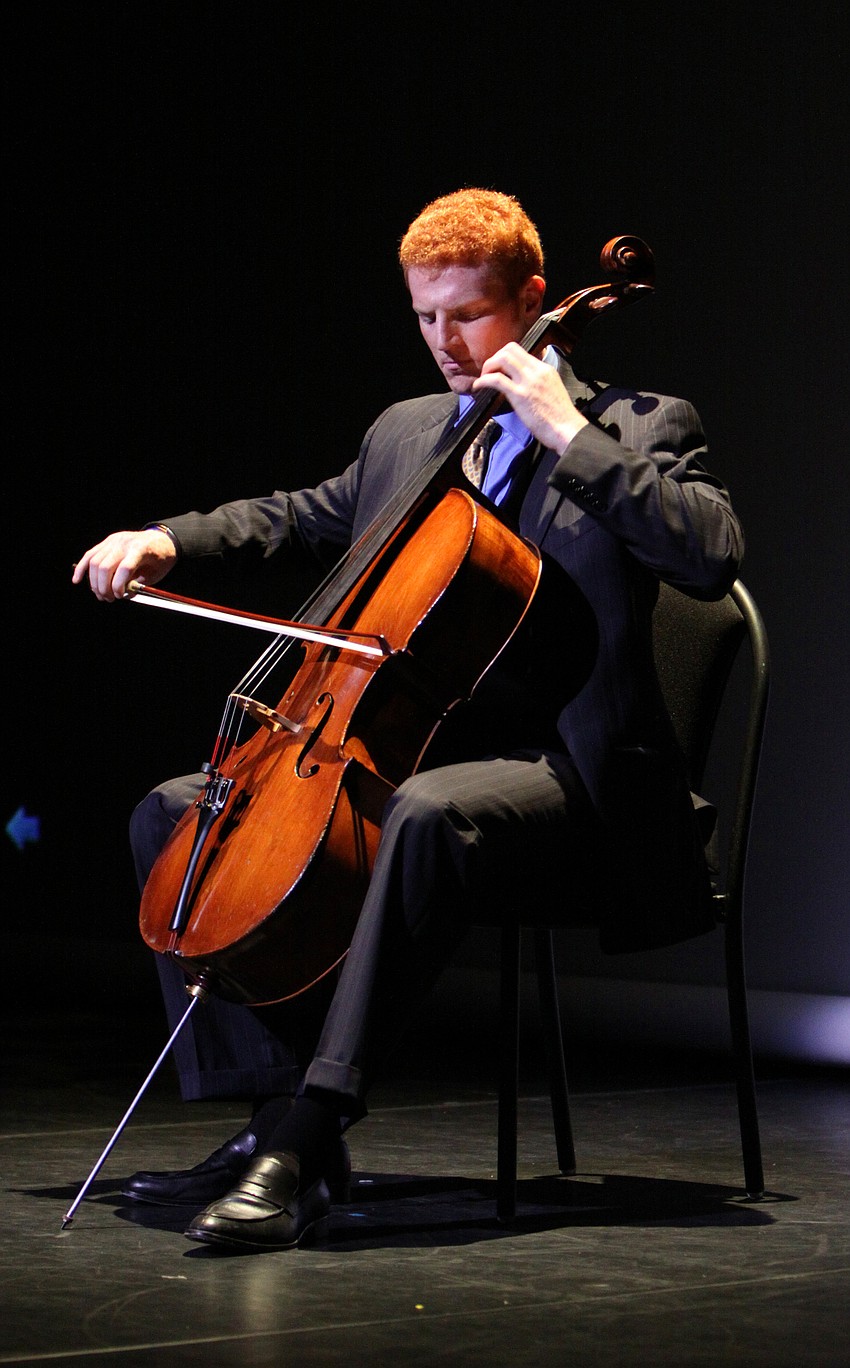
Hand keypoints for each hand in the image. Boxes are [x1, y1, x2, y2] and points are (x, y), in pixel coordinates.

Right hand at [72, 528, 177, 601]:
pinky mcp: (106, 542)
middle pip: (105, 566)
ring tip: (100, 594)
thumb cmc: (161, 558)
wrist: (162, 539)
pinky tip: (77, 580)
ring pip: (94, 562)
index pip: (124, 568)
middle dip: (103, 587)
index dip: (118, 586)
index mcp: (140, 549)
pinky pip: (90, 555)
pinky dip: (82, 568)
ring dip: (94, 582)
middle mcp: (124, 543)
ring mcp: (113, 541)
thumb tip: (122, 596)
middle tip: (108, 599)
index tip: (119, 596)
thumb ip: (138, 584)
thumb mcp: (156, 574)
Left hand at [473, 343, 587, 452]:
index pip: (521, 351)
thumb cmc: (560, 417)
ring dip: (488, 366)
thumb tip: (526, 379)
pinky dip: (483, 380)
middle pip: (510, 349)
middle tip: (490, 372)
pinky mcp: (520, 395)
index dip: (505, 357)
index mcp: (545, 369)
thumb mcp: (553, 389)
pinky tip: (478, 387)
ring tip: (484, 378)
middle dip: (495, 358)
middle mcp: (537, 371)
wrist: (568, 430)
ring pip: (503, 358)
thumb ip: (540, 381)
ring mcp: (528, 382)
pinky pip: (496, 379)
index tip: (499, 368)